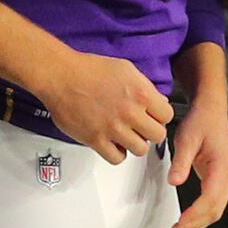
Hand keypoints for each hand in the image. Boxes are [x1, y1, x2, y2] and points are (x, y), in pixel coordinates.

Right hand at [42, 50, 171, 163]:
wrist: (60, 75)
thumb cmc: (88, 69)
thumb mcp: (125, 69)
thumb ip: (145, 87)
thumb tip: (159, 102)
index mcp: (140, 93)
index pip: (167, 116)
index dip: (160, 117)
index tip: (152, 117)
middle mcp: (129, 112)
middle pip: (157, 136)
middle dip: (150, 132)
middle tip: (141, 128)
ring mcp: (113, 128)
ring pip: (140, 150)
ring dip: (134, 143)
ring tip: (125, 135)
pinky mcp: (96, 140)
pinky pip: (117, 158)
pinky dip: (117, 153)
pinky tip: (112, 143)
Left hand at [167, 59, 227, 227]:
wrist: (211, 110)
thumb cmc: (201, 122)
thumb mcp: (186, 139)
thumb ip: (181, 162)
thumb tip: (174, 181)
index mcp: (221, 167)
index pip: (209, 200)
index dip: (194, 215)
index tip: (179, 225)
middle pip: (215, 209)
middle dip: (196, 223)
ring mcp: (226, 177)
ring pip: (217, 208)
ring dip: (200, 221)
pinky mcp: (220, 178)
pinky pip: (215, 201)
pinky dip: (203, 213)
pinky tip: (190, 218)